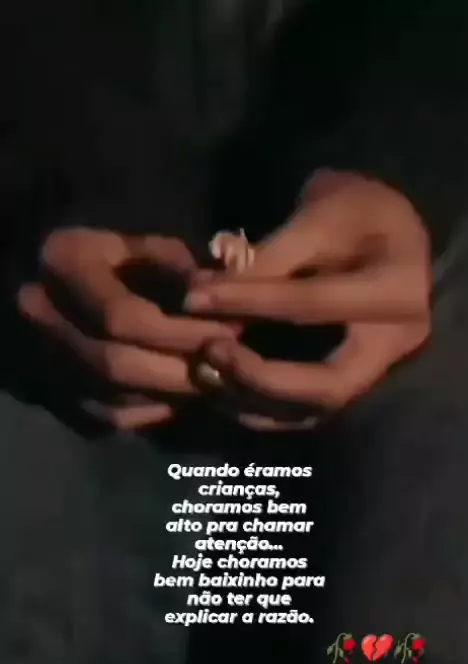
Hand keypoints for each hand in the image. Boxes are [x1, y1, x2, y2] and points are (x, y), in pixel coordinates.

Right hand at [17, 227, 235, 428]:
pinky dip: (157, 408)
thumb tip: (218, 293)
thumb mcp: (146, 244)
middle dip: (180, 369)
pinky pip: (115, 416)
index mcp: (63, 263)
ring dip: (174, 393)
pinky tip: (187, 392)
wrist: (60, 283)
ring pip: (117, 396)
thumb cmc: (116, 258)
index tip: (226, 332)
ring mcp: (47, 358)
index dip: (178, 331)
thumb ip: (179, 267)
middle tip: (228, 364)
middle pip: (117, 364)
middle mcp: (41, 316)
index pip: (121, 316)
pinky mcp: (62, 394)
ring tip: (217, 377)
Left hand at [185, 172, 431, 430]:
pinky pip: (304, 413)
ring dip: (253, 398)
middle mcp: (396, 345)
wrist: (386, 232)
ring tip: (205, 371)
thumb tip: (201, 294)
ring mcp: (376, 373)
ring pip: (312, 409)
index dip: (252, 301)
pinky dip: (259, 408)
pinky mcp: (351, 385)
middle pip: (328, 386)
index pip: (316, 304)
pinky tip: (221, 389)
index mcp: (398, 290)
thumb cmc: (354, 212)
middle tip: (208, 353)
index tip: (194, 299)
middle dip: (261, 378)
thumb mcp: (315, 217)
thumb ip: (266, 260)